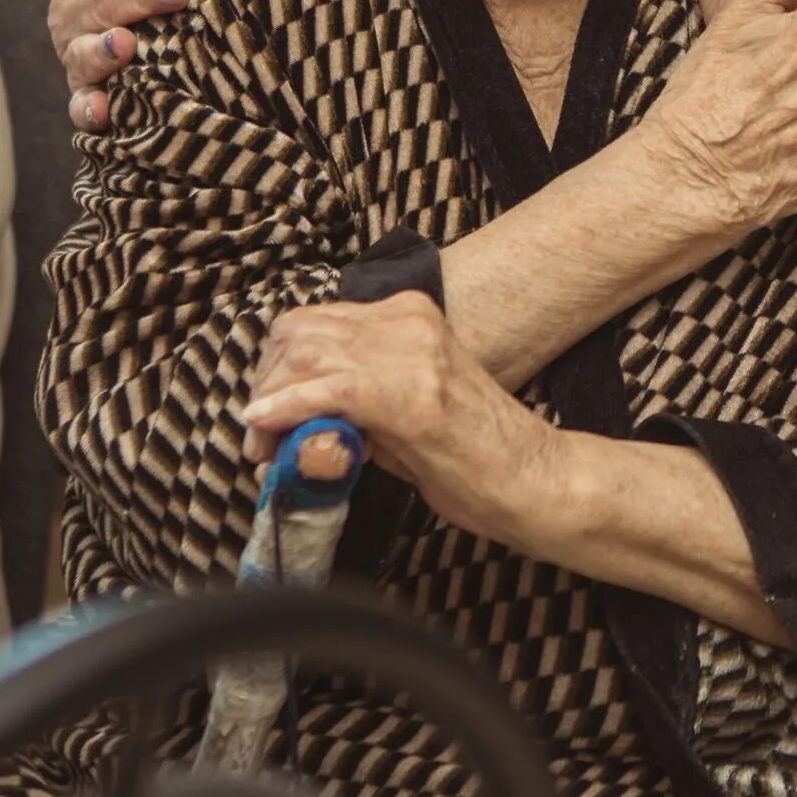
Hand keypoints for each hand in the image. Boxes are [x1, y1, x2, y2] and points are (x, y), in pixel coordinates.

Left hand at [242, 291, 546, 545]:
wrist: (533, 481)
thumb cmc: (473, 454)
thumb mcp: (401, 414)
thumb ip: (351, 403)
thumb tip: (288, 419)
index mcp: (411, 315)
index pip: (313, 322)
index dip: (277, 370)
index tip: (267, 418)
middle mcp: (410, 322)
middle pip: (297, 333)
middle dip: (266, 386)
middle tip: (262, 441)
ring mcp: (413, 354)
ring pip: (303, 355)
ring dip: (271, 405)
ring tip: (269, 451)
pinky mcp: (412, 397)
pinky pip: (327, 389)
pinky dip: (287, 410)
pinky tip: (270, 434)